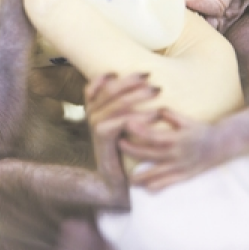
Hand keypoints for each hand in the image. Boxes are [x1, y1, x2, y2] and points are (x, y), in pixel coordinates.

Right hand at [85, 72, 161, 195]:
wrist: (114, 178)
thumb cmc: (124, 147)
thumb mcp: (123, 122)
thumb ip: (124, 105)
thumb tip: (142, 83)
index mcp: (94, 107)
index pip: (95, 85)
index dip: (111, 76)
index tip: (135, 71)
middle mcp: (92, 114)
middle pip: (109, 90)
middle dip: (131, 81)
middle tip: (151, 78)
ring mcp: (95, 126)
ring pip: (115, 104)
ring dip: (137, 96)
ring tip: (156, 91)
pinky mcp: (102, 139)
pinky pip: (119, 123)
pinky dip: (138, 117)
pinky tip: (154, 115)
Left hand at [120, 108, 226, 190]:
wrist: (222, 145)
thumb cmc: (202, 130)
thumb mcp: (187, 120)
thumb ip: (171, 115)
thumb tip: (156, 110)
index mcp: (177, 138)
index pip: (153, 135)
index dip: (139, 131)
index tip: (126, 124)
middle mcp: (177, 154)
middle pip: (150, 154)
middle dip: (132, 150)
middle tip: (119, 145)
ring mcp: (180, 166)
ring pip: (157, 172)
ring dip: (142, 175)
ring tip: (129, 179)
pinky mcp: (185, 176)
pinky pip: (170, 183)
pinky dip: (158, 186)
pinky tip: (147, 188)